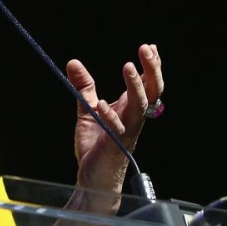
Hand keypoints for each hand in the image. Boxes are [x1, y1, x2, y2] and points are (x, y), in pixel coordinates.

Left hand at [67, 44, 163, 192]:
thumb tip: (73, 62)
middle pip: (152, 91)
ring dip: (135, 86)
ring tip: (128, 66)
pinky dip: (110, 116)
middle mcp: (133, 118)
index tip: (151, 46)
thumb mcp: (87, 110)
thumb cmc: (96, 147)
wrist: (93, 179)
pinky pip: (117, 129)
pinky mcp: (114, 145)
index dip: (151, 66)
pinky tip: (101, 104)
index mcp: (129, 109)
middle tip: (146, 48)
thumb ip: (84, 88)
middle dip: (152, 69)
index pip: (147, 84)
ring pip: (139, 106)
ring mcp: (126, 132)